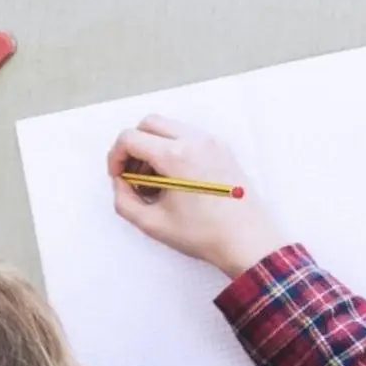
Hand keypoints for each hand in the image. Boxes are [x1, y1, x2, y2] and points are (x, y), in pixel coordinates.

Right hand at [107, 115, 287, 277]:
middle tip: (135, 175)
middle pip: (149, 124)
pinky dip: (176, 148)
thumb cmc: (205, 235)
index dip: (116, 156)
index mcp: (176, 156)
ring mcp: (213, 142)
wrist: (249, 242)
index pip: (130, 138)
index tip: (119, 176)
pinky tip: (177, 179)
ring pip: (171, 128)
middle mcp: (196, 141)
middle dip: (134, 146)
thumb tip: (121, 182)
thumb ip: (124, 200)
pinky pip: (190, 137)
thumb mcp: (153, 223)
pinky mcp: (224, 149)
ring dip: (155, 146)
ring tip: (156, 181)